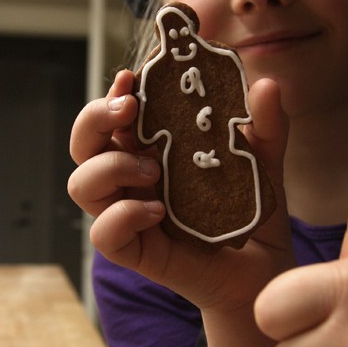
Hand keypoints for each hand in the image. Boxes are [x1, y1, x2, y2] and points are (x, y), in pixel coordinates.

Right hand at [69, 70, 294, 311]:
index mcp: (151, 151)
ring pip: (81, 185)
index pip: (114, 117)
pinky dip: (123, 216)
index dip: (114, 93)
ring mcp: (130, 215)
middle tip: (129, 109)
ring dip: (110, 167)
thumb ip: (266, 125)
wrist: (265, 270)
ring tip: (154, 170)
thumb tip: (266, 85)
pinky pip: (104, 234)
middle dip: (93, 119)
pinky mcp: (138, 252)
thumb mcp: (264, 161)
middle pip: (83, 145)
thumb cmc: (253, 213)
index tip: (132, 77)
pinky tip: (157, 211)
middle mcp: (131, 181)